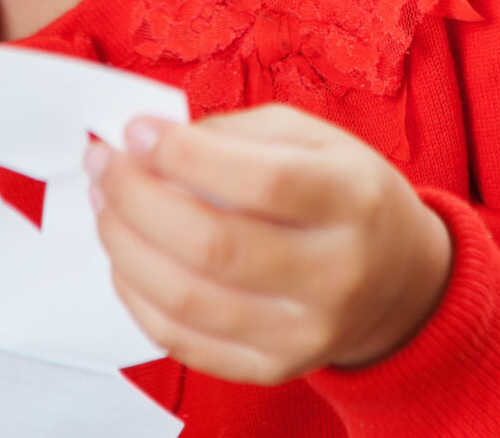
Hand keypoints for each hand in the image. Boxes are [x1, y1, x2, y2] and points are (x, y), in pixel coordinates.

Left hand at [86, 104, 453, 383]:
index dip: (186, 156)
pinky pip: (182, 340)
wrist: (397, 281)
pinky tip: (126, 257)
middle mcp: (336, 272)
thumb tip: (151, 142)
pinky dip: (137, 296)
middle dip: (136, 199)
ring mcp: (304, 331)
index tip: (136, 131)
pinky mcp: (272, 367)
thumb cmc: (344, 194)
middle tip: (103, 164)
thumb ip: (237, 133)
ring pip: (187, 299)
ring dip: (124, 246)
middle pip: (213, 245)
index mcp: (353, 199)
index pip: (263, 183)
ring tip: (104, 206)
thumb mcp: (315, 138)